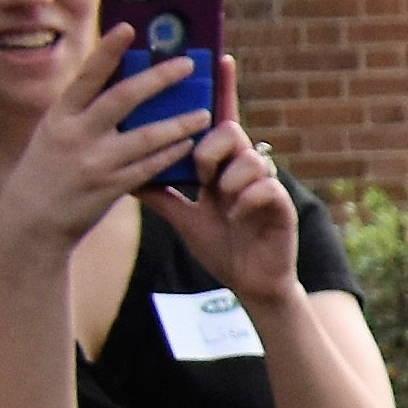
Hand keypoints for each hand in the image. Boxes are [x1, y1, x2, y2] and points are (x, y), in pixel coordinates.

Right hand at [0, 43, 209, 255]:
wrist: (31, 221)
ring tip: (203, 113)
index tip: (128, 27)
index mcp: (59, 115)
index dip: (108, 50)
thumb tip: (115, 80)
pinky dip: (171, 153)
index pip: (87, 76)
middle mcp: (75, 134)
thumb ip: (81, 112)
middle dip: (158, 78)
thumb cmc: (48, 170)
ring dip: (179, 123)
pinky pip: (150, 166)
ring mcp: (94, 162)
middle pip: (124, 97)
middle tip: (187, 64)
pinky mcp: (110, 187)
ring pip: (146, 135)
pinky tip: (189, 144)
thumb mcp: (55, 134)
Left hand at [152, 122, 303, 304]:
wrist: (249, 283)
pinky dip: (248, 199)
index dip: (200, 124)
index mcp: (221, 171)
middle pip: (231, 131)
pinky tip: (236, 217)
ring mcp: (265, 188)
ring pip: (251, 158)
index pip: (212, 131)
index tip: (185, 141)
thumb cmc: (221, 249)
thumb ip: (161, 197)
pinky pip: (268, 187)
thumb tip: (125, 178)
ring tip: (222, 203)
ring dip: (230, 178)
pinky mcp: (282, 207)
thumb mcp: (184, 219)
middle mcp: (244, 173)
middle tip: (200, 178)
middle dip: (209, 151)